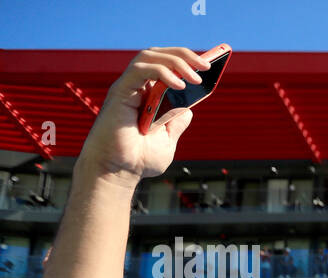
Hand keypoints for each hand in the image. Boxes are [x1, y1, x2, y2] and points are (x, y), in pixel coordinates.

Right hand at [77, 47, 210, 186]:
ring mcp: (127, 88)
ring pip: (149, 56)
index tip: (208, 65)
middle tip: (207, 65)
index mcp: (147, 95)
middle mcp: (136, 88)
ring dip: (176, 61)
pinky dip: (162, 72)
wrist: (118, 172)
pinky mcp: (120, 92)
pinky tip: (179, 85)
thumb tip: (188, 108)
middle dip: (184, 55)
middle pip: (158, 55)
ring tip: (196, 76)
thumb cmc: (138, 159)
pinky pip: (141, 70)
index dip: (185, 60)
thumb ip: (176, 123)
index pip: (165, 66)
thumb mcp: (167, 140)